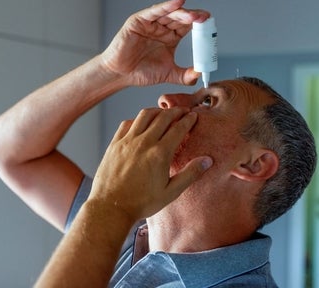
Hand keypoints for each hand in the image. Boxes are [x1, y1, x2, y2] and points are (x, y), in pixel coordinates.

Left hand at [89, 107, 212, 221]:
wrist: (111, 207)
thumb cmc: (141, 203)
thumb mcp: (170, 192)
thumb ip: (190, 174)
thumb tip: (207, 160)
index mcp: (159, 154)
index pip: (178, 128)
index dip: (188, 120)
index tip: (194, 116)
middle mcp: (143, 143)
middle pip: (163, 117)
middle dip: (176, 111)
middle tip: (183, 111)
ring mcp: (127, 141)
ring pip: (144, 115)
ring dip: (156, 111)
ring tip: (163, 113)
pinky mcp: (114, 144)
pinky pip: (127, 123)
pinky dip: (137, 119)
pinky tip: (140, 123)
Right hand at [100, 0, 209, 86]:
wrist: (121, 75)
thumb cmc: (141, 72)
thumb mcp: (168, 74)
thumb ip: (185, 75)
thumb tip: (200, 74)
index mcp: (170, 37)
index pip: (188, 27)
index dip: (199, 25)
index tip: (210, 26)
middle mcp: (162, 28)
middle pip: (181, 18)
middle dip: (194, 17)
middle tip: (205, 18)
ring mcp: (151, 23)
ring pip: (169, 14)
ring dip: (183, 13)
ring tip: (194, 16)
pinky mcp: (139, 21)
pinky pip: (154, 11)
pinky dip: (166, 6)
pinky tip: (178, 3)